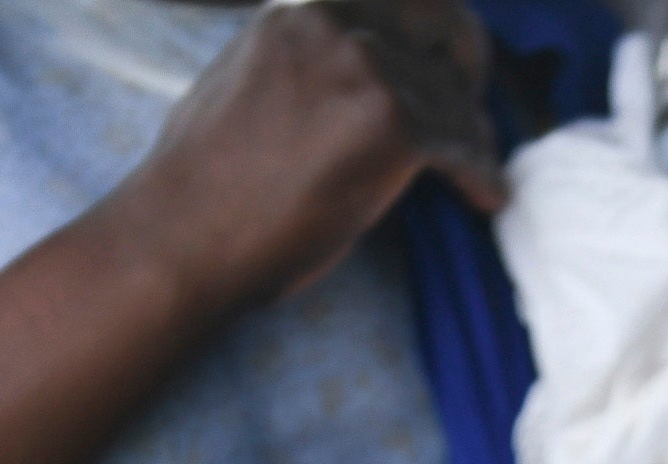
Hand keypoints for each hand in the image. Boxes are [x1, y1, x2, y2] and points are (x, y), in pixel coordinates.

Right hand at [123, 0, 500, 310]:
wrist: (181, 236)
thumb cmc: (201, 181)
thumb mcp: (245, 77)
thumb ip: (302, 60)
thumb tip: (347, 68)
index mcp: (300, 8)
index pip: (396, 0)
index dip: (432, 31)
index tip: (445, 63)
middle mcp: (335, 22)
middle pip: (440, 30)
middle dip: (467, 68)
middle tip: (475, 110)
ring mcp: (366, 70)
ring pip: (452, 98)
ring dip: (473, 137)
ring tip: (479, 172)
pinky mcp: (392, 127)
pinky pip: (462, 148)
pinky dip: (480, 175)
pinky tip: (487, 197)